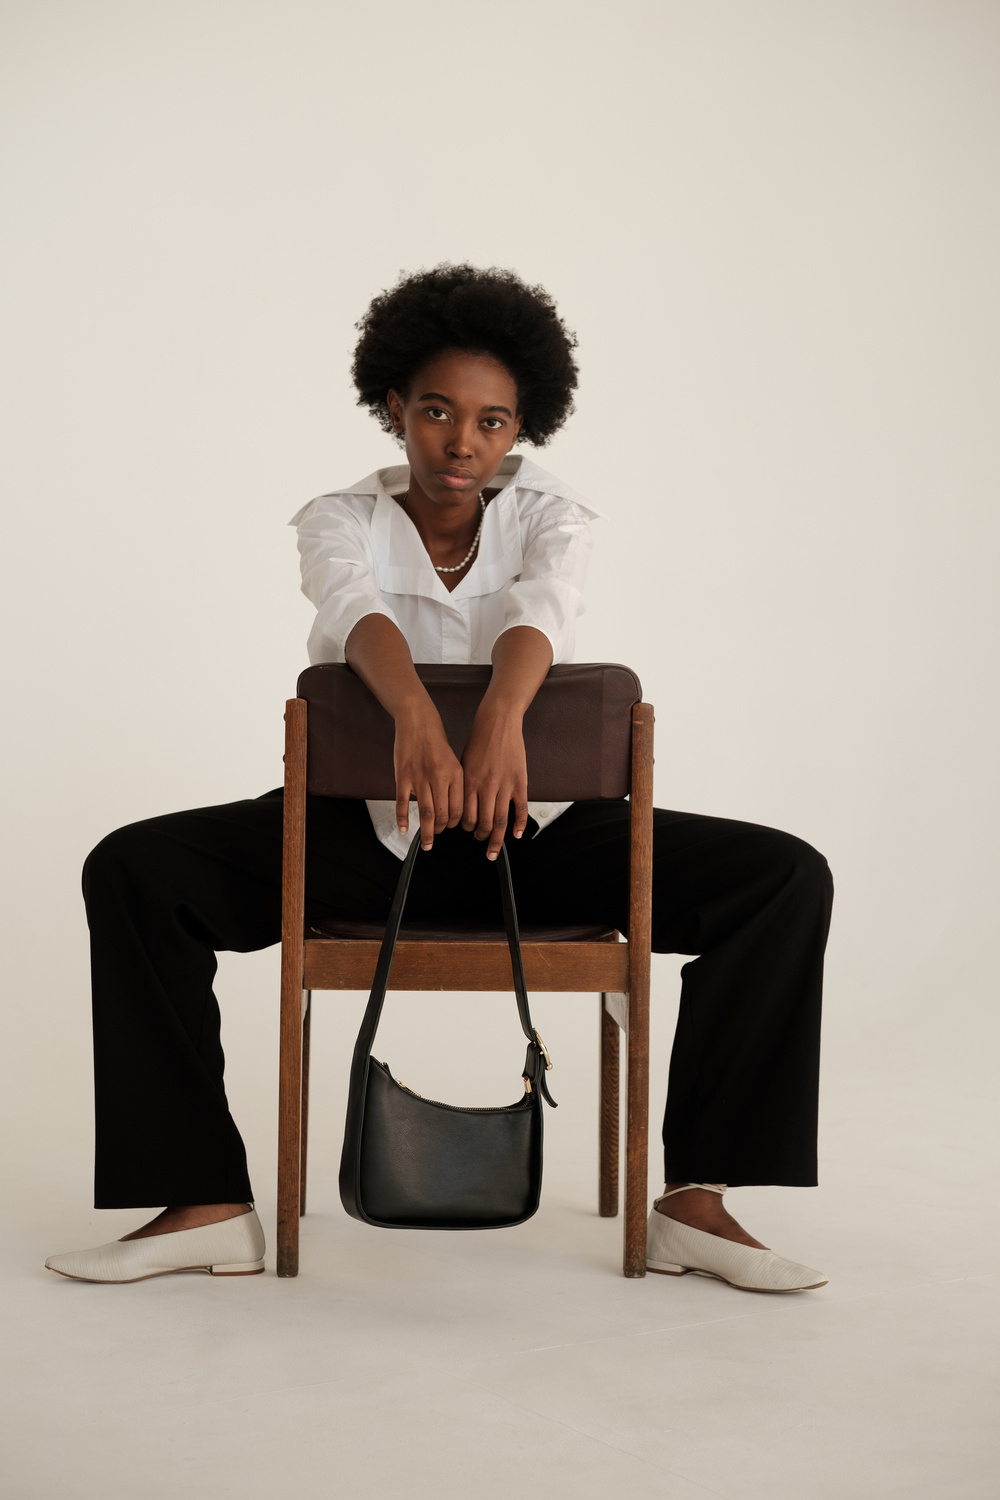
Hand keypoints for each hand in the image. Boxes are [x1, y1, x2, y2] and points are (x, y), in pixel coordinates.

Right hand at [393, 700, 464, 850]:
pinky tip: (405, 829)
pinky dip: (403, 819)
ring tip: (427, 842)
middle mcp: (439, 777)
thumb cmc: (436, 741)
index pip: (459, 808)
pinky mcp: (403, 776)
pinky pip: (403, 803)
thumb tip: (453, 809)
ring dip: (427, 832)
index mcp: (455, 774)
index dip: (455, 823)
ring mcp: (420, 778)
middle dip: (441, 830)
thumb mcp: (453, 761)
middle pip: (442, 814)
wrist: (418, 721)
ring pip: (425, 813)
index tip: (451, 828)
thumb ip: (454, 784)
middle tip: (437, 835)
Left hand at [460, 700, 528, 859]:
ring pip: (500, 821)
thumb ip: (464, 785)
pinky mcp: (520, 782)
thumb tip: (461, 806)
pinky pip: (521, 809)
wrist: (498, 721)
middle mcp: (486, 786)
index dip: (466, 828)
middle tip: (480, 840)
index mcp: (469, 782)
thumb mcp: (463, 763)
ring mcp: (504, 785)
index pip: (466, 816)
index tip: (466, 831)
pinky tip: (517, 835)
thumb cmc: (478, 741)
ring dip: (496, 838)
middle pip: (483, 823)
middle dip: (480, 836)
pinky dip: (519, 825)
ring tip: (493, 846)